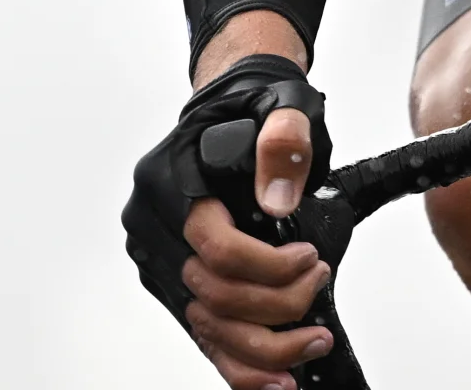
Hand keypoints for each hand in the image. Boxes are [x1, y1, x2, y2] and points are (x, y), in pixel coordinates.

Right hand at [179, 108, 329, 389]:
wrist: (232, 107)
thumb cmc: (253, 108)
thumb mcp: (282, 108)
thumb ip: (283, 144)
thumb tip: (277, 199)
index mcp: (168, 181)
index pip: (213, 246)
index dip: (268, 266)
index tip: (310, 259)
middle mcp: (152, 224)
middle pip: (211, 293)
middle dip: (275, 306)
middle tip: (318, 287)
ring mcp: (159, 258)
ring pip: (204, 326)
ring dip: (262, 349)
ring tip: (310, 346)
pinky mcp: (172, 284)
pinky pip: (201, 334)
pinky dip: (237, 362)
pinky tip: (275, 377)